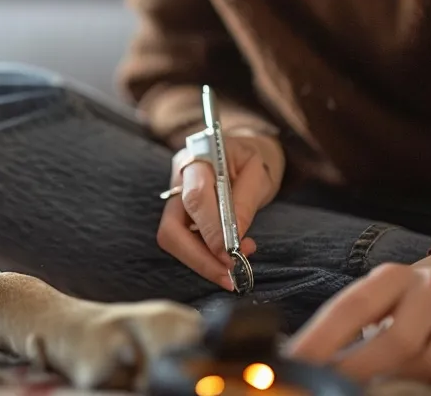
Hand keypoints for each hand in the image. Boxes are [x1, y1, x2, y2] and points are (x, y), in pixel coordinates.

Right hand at [156, 131, 283, 290]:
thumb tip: (234, 241)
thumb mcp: (258, 173)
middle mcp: (178, 179)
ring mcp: (174, 197)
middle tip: (229, 276)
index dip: (210, 231)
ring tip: (234, 267)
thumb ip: (245, 203)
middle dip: (199, 258)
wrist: (246, 153)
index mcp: (197, 158)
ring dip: (202, 262)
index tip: (230, 256)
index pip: (195, 198)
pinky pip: (183, 242)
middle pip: (171, 228)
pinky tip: (226, 258)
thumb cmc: (254, 159)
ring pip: (172, 240)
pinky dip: (204, 257)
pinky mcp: (178, 214)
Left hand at [283, 245, 430, 383]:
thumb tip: (306, 363)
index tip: (296, 366)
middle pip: (399, 340)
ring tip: (385, 389)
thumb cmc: (411, 297)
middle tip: (333, 390)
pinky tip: (429, 390)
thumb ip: (349, 325)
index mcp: (395, 276)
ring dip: (408, 384)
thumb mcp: (379, 297)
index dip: (321, 340)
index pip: (352, 308)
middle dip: (362, 372)